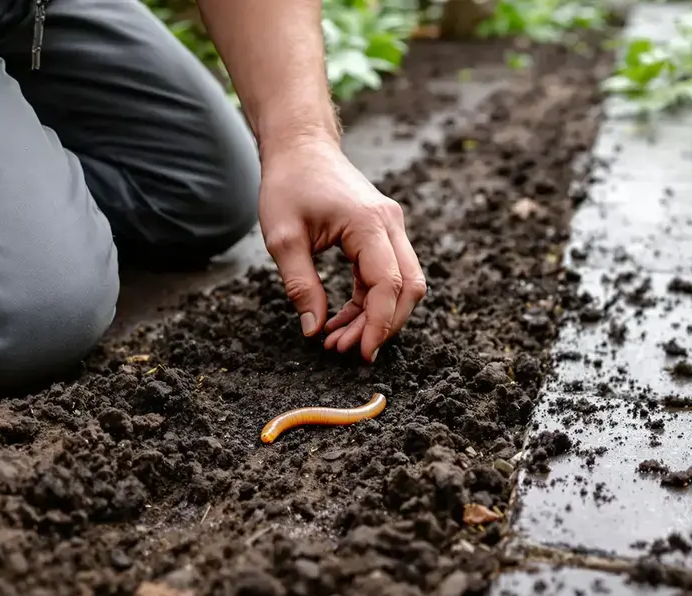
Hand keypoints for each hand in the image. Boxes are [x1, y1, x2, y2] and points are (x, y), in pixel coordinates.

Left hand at [258, 137, 426, 361]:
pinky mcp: (383, 232)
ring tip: (337, 338)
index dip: (378, 324)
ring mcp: (390, 227)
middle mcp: (390, 224)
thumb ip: (300, 285)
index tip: (360, 353)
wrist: (300, 146)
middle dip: (383, 326)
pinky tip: (342, 319)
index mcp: (368, 223)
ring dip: (376, 317)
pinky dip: (370, 302)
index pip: (387, 284)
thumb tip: (314, 330)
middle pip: (408, 287)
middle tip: (345, 350)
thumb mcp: (282, 238)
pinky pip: (387, 275)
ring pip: (403, 284)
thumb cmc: (288, 184)